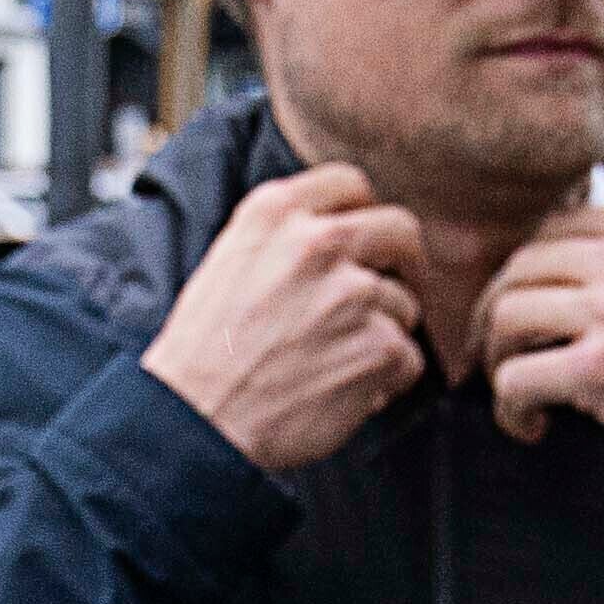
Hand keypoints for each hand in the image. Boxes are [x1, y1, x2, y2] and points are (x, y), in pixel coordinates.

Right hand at [136, 166, 445, 476]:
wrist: (195, 420)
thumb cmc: (204, 353)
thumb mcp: (229, 261)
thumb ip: (285, 235)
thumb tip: (340, 231)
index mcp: (277, 212)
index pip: (350, 183)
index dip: (364, 214)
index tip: (366, 241)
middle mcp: (319, 242)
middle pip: (400, 230)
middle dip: (402, 263)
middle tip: (393, 292)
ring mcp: (354, 294)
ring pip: (404, 305)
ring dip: (381, 335)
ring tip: (333, 364)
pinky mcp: (379, 347)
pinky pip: (409, 357)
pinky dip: (386, 381)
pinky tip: (345, 393)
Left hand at [471, 202, 603, 494]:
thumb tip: (585, 274)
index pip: (557, 226)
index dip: (530, 269)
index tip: (527, 300)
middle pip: (520, 265)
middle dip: (500, 311)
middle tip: (502, 347)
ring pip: (506, 315)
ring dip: (498, 356)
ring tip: (516, 386)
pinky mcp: (599, 370)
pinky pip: (516, 377)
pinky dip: (510, 406)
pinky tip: (530, 422)